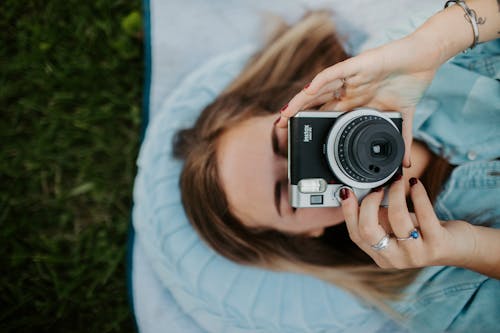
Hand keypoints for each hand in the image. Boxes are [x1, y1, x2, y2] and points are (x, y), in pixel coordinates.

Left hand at [278, 34, 440, 167]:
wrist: (425, 59)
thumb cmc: (411, 82)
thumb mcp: (400, 118)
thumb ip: (399, 138)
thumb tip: (404, 164)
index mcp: (355, 103)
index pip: (328, 115)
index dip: (312, 126)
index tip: (298, 140)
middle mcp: (348, 91)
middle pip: (316, 103)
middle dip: (298, 114)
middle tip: (280, 126)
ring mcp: (350, 79)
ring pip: (319, 89)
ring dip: (301, 101)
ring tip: (285, 113)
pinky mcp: (357, 65)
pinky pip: (334, 73)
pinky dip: (321, 82)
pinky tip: (308, 91)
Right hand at [339, 177, 475, 269]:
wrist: (459, 246)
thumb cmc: (422, 231)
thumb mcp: (395, 226)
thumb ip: (377, 216)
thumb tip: (361, 192)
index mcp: (380, 255)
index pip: (356, 234)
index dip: (349, 211)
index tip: (348, 191)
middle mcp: (395, 259)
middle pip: (368, 230)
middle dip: (368, 203)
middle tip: (377, 187)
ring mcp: (416, 254)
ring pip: (396, 219)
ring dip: (395, 194)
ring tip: (397, 180)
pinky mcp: (437, 244)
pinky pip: (423, 214)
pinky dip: (418, 194)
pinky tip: (415, 183)